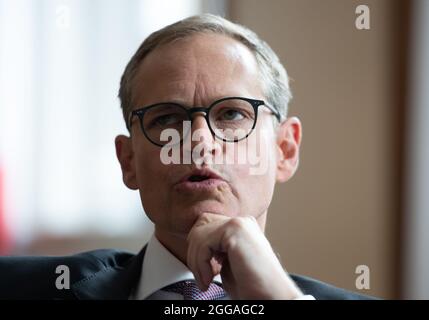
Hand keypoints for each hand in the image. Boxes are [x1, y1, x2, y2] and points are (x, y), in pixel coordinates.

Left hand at [186, 212, 302, 298]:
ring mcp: (240, 223)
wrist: (274, 297)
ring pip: (198, 235)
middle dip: (194, 254)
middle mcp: (242, 221)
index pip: (205, 225)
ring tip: (206, 281)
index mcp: (242, 227)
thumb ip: (214, 250)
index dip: (198, 249)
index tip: (203, 272)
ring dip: (196, 263)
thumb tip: (193, 244)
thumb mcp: (227, 263)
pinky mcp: (236, 230)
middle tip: (203, 278)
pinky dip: (200, 265)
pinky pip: (203, 244)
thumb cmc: (253, 287)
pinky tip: (210, 278)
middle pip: (199, 226)